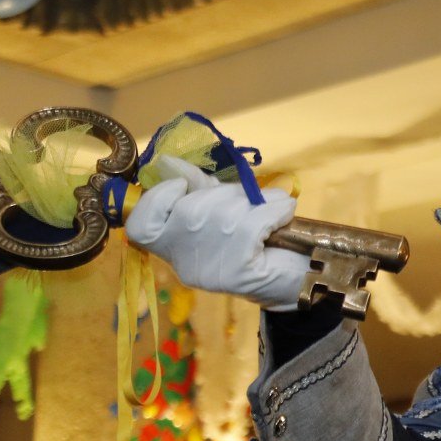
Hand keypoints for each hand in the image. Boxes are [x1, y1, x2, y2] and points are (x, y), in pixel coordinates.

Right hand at [125, 157, 308, 309]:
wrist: (299, 278)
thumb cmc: (260, 240)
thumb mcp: (223, 210)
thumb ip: (197, 189)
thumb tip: (169, 162)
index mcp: (174, 249)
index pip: (141, 226)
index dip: (157, 197)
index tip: (183, 186)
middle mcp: (186, 265)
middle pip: (190, 210)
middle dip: (223, 193)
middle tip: (249, 198)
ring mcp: (210, 272)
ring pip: (223, 216)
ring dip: (255, 201)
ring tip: (274, 205)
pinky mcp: (239, 274)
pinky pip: (251, 227)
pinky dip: (273, 211)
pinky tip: (283, 212)